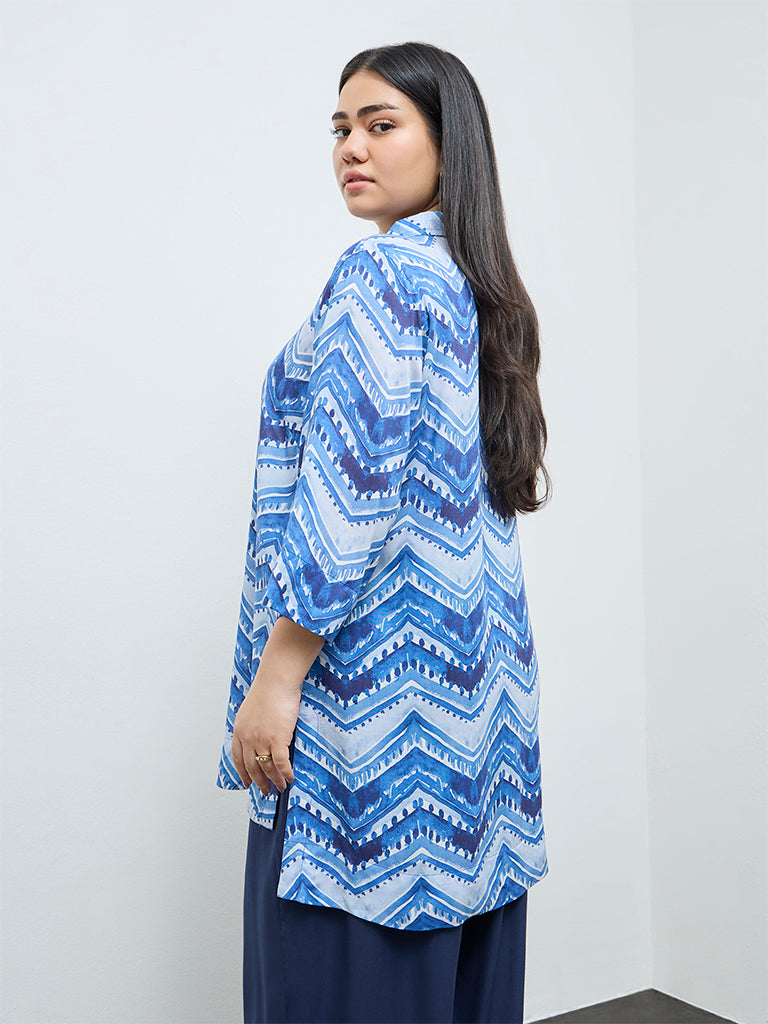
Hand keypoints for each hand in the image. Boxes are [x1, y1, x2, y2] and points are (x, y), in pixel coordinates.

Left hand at [232, 672, 302, 796]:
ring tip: (280, 787)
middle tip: (265, 791)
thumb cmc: (268, 689)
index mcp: (239, 730)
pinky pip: (281, 763)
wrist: (276, 681)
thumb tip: (260, 734)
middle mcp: (247, 738)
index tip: (247, 782)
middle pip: (251, 767)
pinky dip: (286, 773)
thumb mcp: (251, 709)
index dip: (243, 773)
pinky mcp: (277, 739)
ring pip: (267, 768)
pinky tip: (290, 778)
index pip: (238, 758)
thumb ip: (252, 724)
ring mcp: (261, 740)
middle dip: (259, 782)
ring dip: (274, 780)